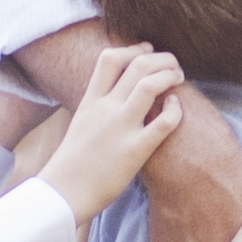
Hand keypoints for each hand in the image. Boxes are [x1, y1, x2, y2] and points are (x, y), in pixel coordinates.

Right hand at [44, 42, 190, 209]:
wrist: (63, 192)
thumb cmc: (72, 163)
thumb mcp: (80, 123)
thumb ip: (97, 106)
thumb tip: (115, 96)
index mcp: (90, 101)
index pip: (110, 59)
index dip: (133, 49)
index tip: (147, 51)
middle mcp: (106, 109)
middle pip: (137, 65)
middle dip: (161, 59)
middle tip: (172, 64)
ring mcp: (120, 128)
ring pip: (150, 85)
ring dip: (170, 75)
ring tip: (178, 78)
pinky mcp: (134, 151)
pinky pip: (163, 122)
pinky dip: (175, 109)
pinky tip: (175, 107)